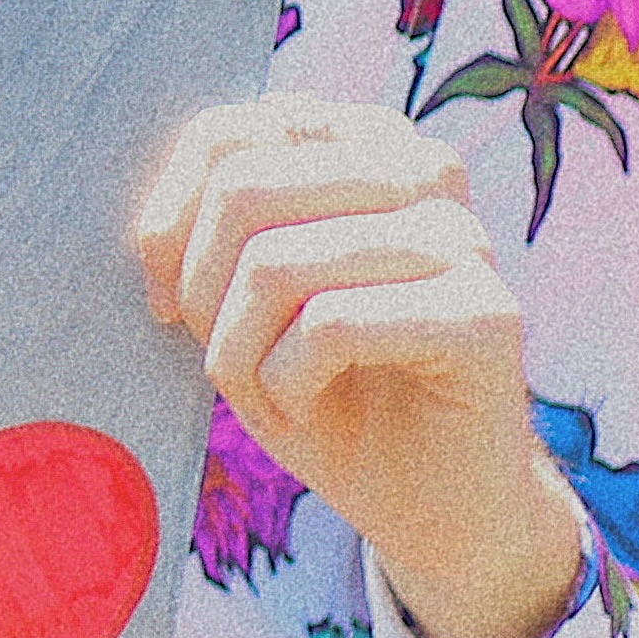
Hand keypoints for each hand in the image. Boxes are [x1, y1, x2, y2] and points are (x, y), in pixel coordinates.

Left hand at [133, 97, 583, 637]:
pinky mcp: (486, 314)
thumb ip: (208, 231)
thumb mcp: (243, 300)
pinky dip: (284, 382)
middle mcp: (422, 170)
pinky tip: (301, 409)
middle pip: (245, 190)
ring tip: (265, 397)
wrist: (427, 502)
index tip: (169, 300)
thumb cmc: (325, 390)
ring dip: (238, 353)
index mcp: (361, 142)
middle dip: (202, 292)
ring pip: (278, 262)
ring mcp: (463, 238)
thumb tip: (152, 232)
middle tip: (222, 362)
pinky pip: (332, 324)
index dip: (170, 221)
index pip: (227, 134)